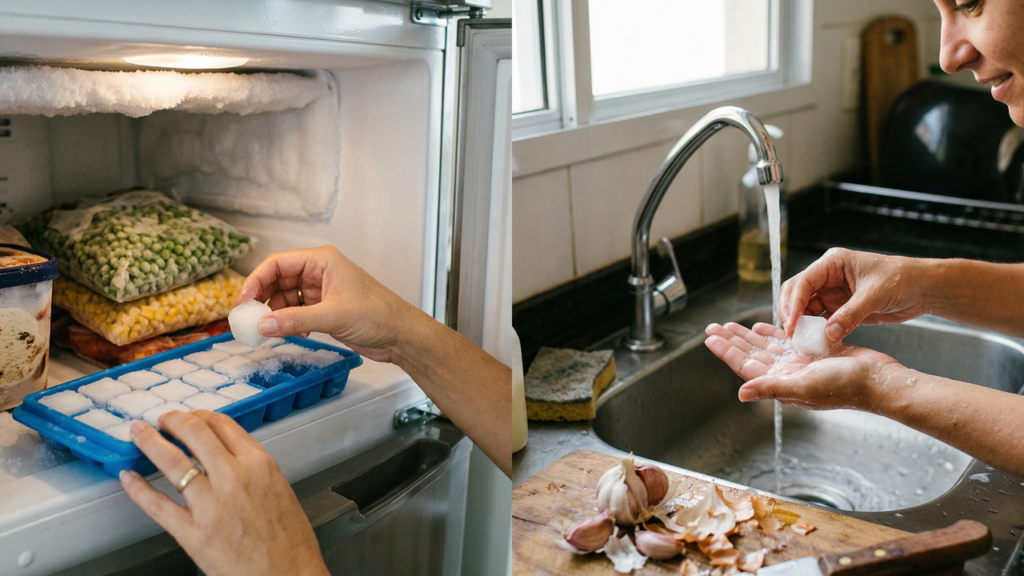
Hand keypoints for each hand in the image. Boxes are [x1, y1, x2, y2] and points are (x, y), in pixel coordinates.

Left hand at [120, 412, 327, 575]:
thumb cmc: (290, 542)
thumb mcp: (279, 489)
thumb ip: (252, 470)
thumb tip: (226, 458)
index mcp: (260, 464)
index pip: (222, 424)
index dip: (200, 415)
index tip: (191, 416)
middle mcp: (234, 477)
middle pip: (195, 432)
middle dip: (173, 420)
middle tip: (163, 420)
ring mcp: (211, 505)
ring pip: (172, 460)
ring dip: (150, 441)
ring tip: (140, 434)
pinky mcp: (192, 533)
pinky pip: (157, 505)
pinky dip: (138, 489)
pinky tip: (128, 478)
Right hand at [235, 246, 429, 362]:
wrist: (400, 335)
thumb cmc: (378, 315)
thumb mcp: (332, 316)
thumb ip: (294, 320)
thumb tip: (263, 324)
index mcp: (322, 260)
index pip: (278, 263)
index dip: (256, 280)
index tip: (242, 301)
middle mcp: (319, 271)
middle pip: (278, 280)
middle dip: (263, 299)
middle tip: (248, 318)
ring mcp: (321, 291)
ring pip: (285, 298)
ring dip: (275, 313)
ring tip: (269, 330)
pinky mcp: (324, 309)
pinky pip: (295, 312)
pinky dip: (288, 322)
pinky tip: (291, 333)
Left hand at [704, 322, 899, 410]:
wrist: (879, 381)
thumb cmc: (846, 387)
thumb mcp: (805, 386)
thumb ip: (771, 388)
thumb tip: (741, 394)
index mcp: (782, 382)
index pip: (746, 366)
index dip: (727, 352)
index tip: (710, 339)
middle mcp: (788, 374)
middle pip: (752, 354)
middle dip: (731, 340)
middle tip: (712, 327)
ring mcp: (801, 363)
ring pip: (767, 346)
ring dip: (748, 335)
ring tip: (730, 325)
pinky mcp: (815, 353)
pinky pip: (787, 340)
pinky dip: (773, 332)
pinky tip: (761, 325)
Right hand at [779, 248, 929, 341]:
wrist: (923, 289)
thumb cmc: (903, 279)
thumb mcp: (874, 295)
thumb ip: (850, 315)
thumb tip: (828, 335)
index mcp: (833, 263)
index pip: (804, 282)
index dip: (794, 303)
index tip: (792, 324)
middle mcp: (829, 277)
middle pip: (798, 294)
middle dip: (792, 313)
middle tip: (792, 334)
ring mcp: (833, 293)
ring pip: (807, 309)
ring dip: (803, 324)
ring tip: (803, 341)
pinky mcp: (841, 308)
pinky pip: (822, 320)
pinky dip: (817, 331)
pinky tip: (817, 342)